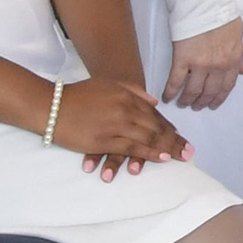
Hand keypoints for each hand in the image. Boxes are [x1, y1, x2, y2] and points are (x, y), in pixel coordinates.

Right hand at [49, 75, 188, 176]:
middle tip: (190, 151)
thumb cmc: (79, 95)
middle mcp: (124, 109)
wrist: (52, 105)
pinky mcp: (104, 141)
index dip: (169, 126)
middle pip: (156, 127)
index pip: (154, 114)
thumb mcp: (108, 84)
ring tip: (182, 157)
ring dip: (168, 148)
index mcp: (126, 95)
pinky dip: (149, 153)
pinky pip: (131, 148)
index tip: (181, 136)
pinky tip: (162, 157)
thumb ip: (133, 91)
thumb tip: (154, 103)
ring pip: (148, 138)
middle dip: (175, 140)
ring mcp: (115, 125)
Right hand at [163, 14, 242, 111]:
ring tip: (183, 103)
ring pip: (193, 90)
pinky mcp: (182, 59)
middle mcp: (217, 67)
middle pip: (209, 91)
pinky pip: (176, 81)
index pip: (227, 86)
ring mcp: (199, 64)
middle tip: (197, 106)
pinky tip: (167, 97)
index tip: (214, 104)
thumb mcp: (237, 36)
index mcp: (232, 61)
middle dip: (203, 102)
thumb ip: (239, 56)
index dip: (219, 98)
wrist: (203, 4)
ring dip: (188, 100)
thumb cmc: (221, 16)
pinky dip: (171, 91)